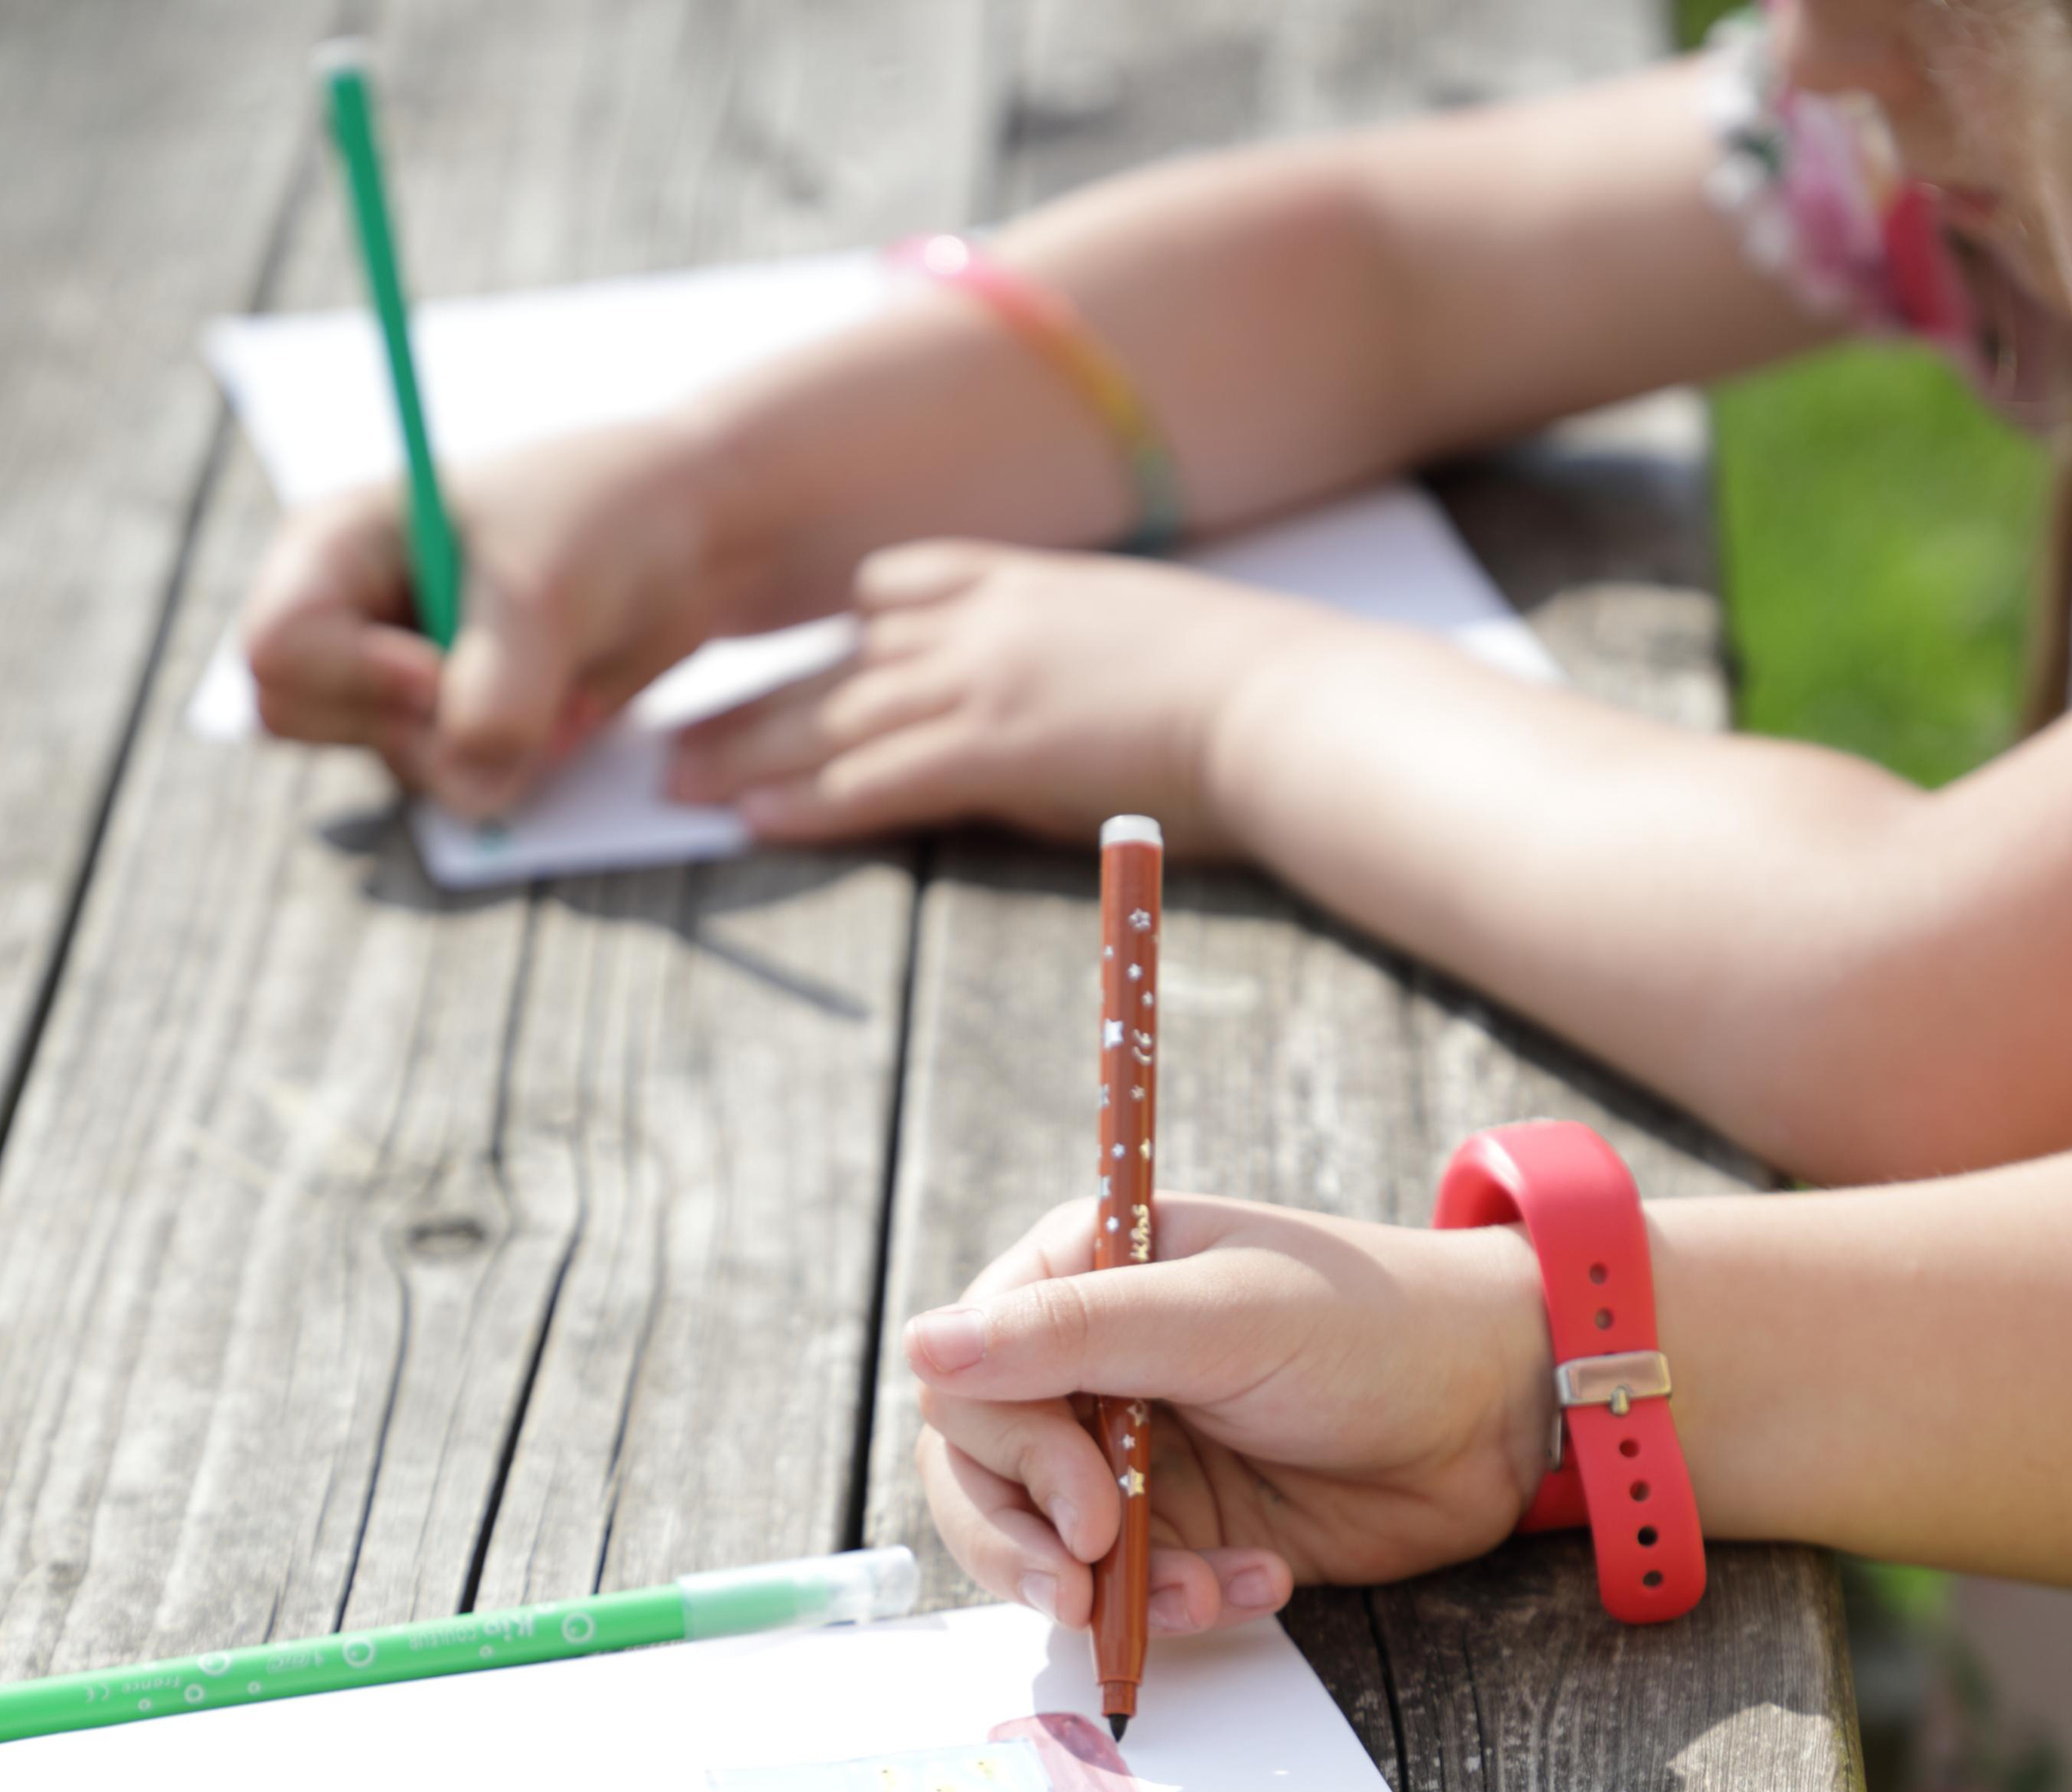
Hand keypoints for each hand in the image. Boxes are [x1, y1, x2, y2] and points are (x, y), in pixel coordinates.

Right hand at [242, 411, 775, 819]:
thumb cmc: (604, 519)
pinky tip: (560, 707)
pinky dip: (518, 767)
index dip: (352, 676)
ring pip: (396, 766)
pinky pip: (462, 789)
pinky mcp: (461, 732)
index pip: (275, 649)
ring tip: (549, 680)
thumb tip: (472, 787)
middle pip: (300, 719)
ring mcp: (402, 682)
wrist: (690, 539)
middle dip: (405, 725)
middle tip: (499, 682)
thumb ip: (498, 690)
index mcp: (333, 545)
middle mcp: (351, 618)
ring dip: (480, 748)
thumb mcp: (546, 589)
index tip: (438, 667)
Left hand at [665, 539, 1325, 849]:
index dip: (833, 635)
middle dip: (753, 700)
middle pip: (840, 659)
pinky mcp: (994, 748)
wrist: (1287, 702)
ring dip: (748, 753)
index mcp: (1028, 586)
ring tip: (679, 785)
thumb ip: (1074, 669)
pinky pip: (874, 776)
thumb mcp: (1144, 651)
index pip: (895, 592)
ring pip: (835, 716)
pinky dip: (807, 800)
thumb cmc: (1246, 693)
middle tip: (678, 733)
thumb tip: (1050, 715)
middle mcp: (989, 621)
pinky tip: (752, 820)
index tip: (779, 662)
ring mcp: (986, 681)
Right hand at [909, 1194, 1553, 1630]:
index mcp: (1082, 1275)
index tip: (1086, 1504)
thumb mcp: (1221, 1319)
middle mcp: (1088, 1364)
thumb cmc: (1374, 1326)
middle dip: (1030, 1542)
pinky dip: (1181, 1605)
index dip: (1007, 1452)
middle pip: (979, 1472)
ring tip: (1197, 1593)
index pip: (967, 1374)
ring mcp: (1129, 1453)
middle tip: (1090, 1586)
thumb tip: (922, 1346)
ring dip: (1109, 1589)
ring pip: (1044, 1547)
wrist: (1501, 1412)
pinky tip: (1259, 1582)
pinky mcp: (1182, 1529)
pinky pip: (1129, 1591)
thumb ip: (1073, 1336)